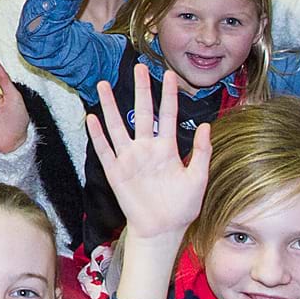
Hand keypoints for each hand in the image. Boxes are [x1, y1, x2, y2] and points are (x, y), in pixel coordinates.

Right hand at [87, 64, 213, 246]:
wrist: (162, 231)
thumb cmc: (182, 207)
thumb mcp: (198, 179)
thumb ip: (202, 153)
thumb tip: (207, 126)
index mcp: (168, 149)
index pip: (168, 115)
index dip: (169, 95)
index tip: (169, 74)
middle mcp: (147, 149)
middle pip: (142, 113)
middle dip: (141, 90)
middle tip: (138, 68)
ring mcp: (130, 159)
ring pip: (118, 126)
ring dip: (110, 106)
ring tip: (104, 85)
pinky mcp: (116, 172)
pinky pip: (104, 150)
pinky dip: (97, 135)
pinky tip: (91, 118)